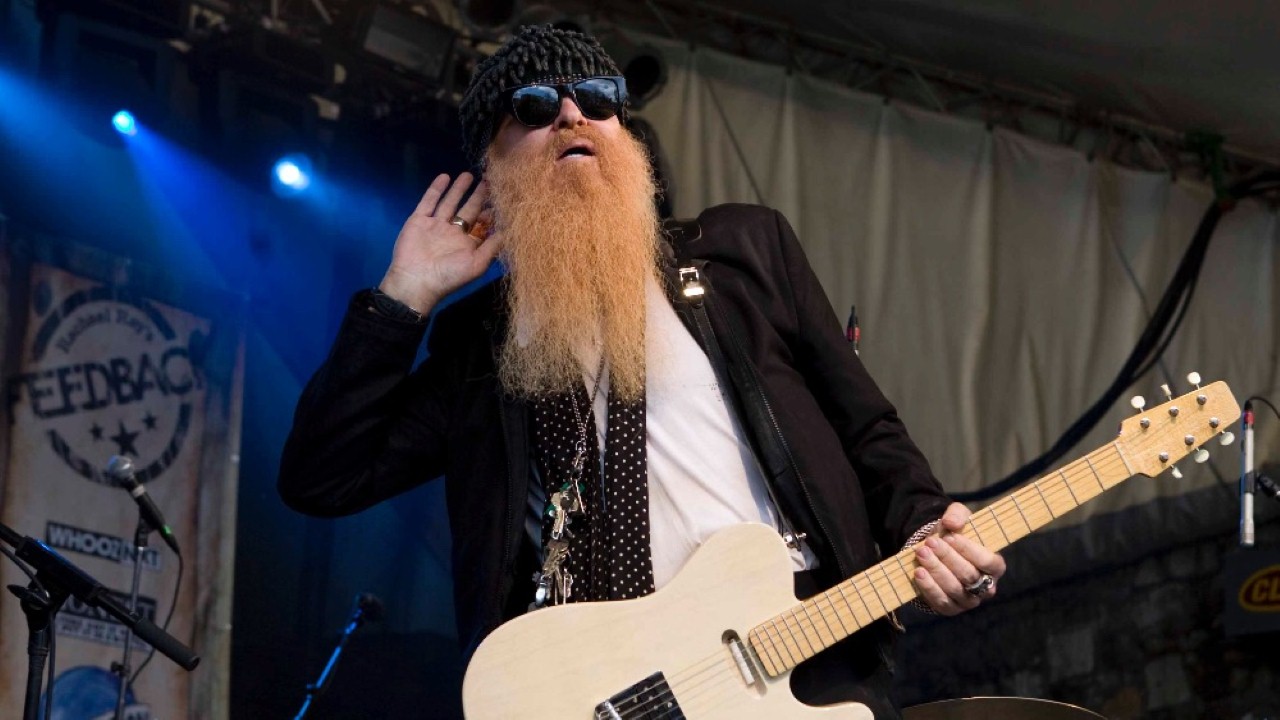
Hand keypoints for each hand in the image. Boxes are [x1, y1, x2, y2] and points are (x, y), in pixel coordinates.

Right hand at [379, 172, 500, 312]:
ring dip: (459, 189)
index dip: (491, 211)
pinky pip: (428, 201)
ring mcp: (435, 225)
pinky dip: (436, 189)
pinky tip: (445, 177)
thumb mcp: (478, 263)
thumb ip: (493, 245)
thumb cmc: (450, 275)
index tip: (501, 196)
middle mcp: (452, 233)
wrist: (416, 281)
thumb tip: (510, 230)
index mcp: (467, 244)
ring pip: (449, 202)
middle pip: (468, 210)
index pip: (482, 224)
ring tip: (468, 174)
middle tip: (488, 180)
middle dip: (478, 196)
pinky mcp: (419, 220)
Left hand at [912, 502, 1005, 615]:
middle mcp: (986, 587)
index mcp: (995, 566)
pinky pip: (941, 602)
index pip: (988, 562)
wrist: (935, 551)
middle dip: (947, 558)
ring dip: (936, 570)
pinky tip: (918, 572)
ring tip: (921, 554)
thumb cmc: (954, 534)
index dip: (968, 550)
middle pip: (969, 575)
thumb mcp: (958, 518)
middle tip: (930, 543)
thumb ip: (957, 515)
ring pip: (954, 589)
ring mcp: (969, 601)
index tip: (949, 536)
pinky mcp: (951, 608)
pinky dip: (929, 587)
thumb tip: (951, 523)